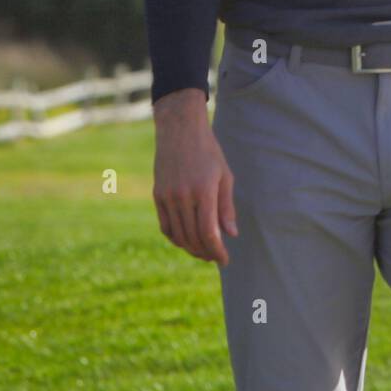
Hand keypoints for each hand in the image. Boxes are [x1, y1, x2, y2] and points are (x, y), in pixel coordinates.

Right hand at [152, 88, 237, 264]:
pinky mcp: (158, 195)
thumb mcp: (224, 175)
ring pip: (178, 235)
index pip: (209, 232)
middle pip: (193, 237)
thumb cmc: (208, 151)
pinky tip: (187, 241)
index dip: (217, 251)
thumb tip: (231, 235)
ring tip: (204, 252)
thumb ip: (227, 207)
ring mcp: (168, 196)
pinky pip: (165, 226)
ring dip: (192, 248)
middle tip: (216, 257)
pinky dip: (176, 238)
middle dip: (206, 253)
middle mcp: (183, 195)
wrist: (179, 129)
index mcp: (203, 190)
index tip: (225, 260)